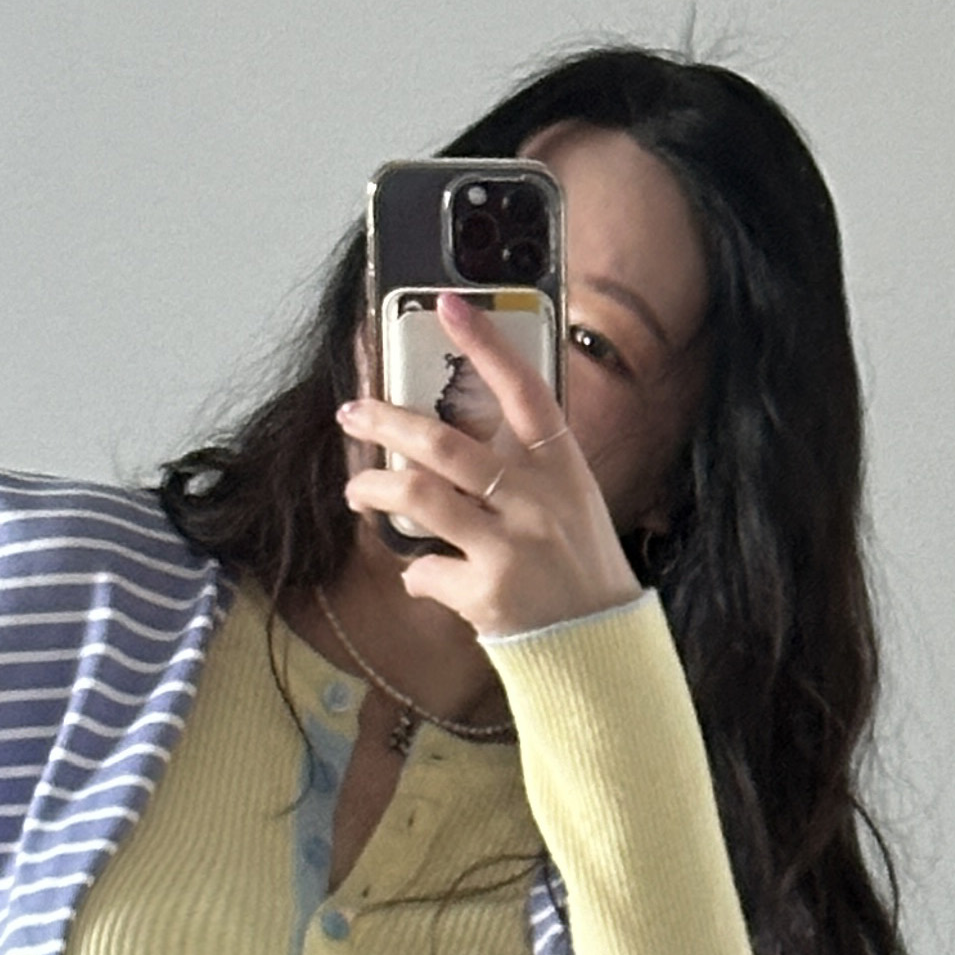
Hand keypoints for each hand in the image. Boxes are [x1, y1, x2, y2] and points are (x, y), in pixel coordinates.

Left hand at [337, 294, 644, 641]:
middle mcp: (536, 500)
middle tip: (353, 413)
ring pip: (418, 494)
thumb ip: (525, 470)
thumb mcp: (571, 506)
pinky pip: (426, 569)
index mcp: (562, 468)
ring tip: (357, 490)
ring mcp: (511, 545)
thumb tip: (455, 443)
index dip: (486, 344)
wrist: (600, 649)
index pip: (525, 391)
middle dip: (386, 420)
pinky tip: (423, 577)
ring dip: (375, 487)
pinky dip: (417, 574)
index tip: (448, 305)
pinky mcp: (487, 591)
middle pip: (445, 441)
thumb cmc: (580, 572)